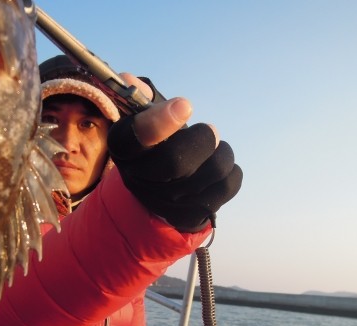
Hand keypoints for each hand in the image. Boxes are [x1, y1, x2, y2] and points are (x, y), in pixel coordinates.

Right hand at [108, 77, 242, 231]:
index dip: (160, 122)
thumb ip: (137, 98)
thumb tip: (130, 80)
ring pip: (212, 170)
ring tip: (214, 149)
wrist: (152, 197)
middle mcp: (141, 180)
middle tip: (210, 130)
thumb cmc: (151, 147)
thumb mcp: (138, 122)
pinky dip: (231, 170)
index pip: (135, 138)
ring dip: (222, 153)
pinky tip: (217, 167)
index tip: (184, 105)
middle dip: (203, 139)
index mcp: (125, 150)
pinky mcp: (194, 214)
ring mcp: (169, 202)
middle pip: (176, 161)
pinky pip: (229, 185)